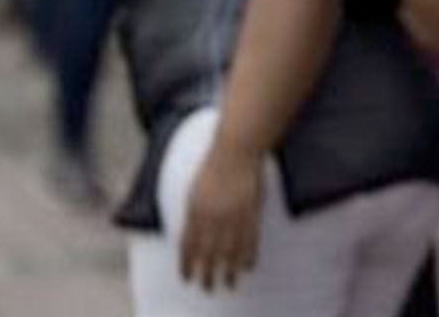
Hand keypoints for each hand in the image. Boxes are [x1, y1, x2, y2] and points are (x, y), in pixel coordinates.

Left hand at [178, 142, 266, 292]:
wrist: (236, 149)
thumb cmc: (216, 164)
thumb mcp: (196, 188)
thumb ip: (194, 211)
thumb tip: (192, 232)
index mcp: (194, 210)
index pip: (187, 245)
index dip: (187, 263)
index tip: (187, 278)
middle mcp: (212, 216)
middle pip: (207, 252)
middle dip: (206, 273)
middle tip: (207, 288)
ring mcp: (232, 214)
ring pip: (229, 250)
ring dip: (228, 270)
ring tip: (229, 285)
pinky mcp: (251, 211)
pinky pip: (250, 239)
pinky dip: (249, 254)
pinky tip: (248, 266)